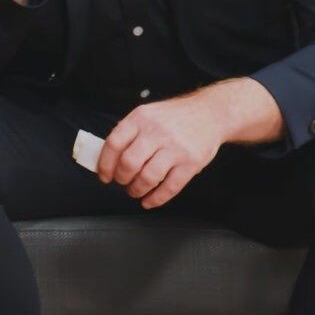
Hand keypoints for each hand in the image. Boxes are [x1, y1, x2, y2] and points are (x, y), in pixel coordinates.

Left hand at [95, 92, 224, 208]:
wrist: (210, 113)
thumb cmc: (175, 117)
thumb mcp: (149, 115)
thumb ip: (130, 133)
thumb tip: (108, 158)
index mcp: (141, 118)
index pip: (114, 143)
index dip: (105, 164)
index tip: (104, 176)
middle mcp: (157, 132)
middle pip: (129, 163)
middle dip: (121, 179)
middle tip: (122, 182)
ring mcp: (175, 148)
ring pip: (148, 178)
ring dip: (136, 190)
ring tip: (135, 191)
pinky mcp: (191, 162)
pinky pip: (169, 187)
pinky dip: (156, 199)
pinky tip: (149, 201)